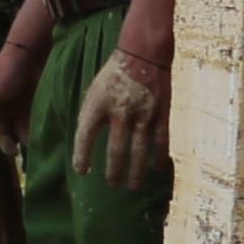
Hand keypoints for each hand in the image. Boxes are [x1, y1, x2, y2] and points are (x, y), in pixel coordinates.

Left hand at [77, 38, 169, 187]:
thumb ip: (91, 117)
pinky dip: (158, 157)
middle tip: (112, 185)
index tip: (82, 171)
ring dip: (136, 171)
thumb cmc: (113, 76)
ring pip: (139, 150)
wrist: (143, 56)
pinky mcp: (161, 114)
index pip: (85, 135)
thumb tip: (85, 142)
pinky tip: (156, 168)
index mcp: (98, 105)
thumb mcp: (93, 93)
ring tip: (132, 186)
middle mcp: (120, 112)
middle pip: (116, 149)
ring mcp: (143, 114)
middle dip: (113, 171)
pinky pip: (161, 141)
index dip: (82, 155)